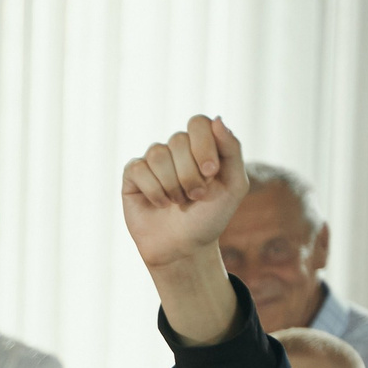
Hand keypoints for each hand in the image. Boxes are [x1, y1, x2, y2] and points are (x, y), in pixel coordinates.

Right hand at [121, 113, 248, 271]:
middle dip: (189, 173)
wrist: (183, 247)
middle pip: (178, 140)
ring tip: (178, 202)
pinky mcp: (133, 176)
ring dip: (172, 185)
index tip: (211, 172)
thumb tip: (217, 119)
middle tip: (196, 195)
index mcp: (202, 144)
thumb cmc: (210, 216)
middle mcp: (176, 148)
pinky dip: (154, 190)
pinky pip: (138, 169)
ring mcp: (153, 161)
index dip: (203, 145)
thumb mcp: (234, 185)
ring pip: (157, 154)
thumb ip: (232, 149)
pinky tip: (160, 203)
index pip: (198, 123)